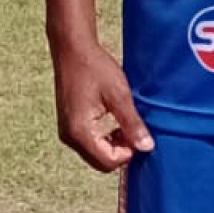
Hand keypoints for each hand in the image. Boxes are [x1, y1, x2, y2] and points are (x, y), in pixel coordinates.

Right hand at [52, 35, 153, 172]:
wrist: (72, 49)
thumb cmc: (94, 68)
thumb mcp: (119, 95)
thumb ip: (132, 123)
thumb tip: (147, 147)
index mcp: (80, 131)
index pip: (108, 162)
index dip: (128, 152)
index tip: (138, 132)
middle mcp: (69, 137)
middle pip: (101, 163)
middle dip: (120, 151)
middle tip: (132, 129)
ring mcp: (67, 132)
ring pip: (95, 154)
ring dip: (113, 145)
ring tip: (124, 122)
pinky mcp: (68, 125)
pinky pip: (89, 143)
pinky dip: (103, 139)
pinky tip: (113, 121)